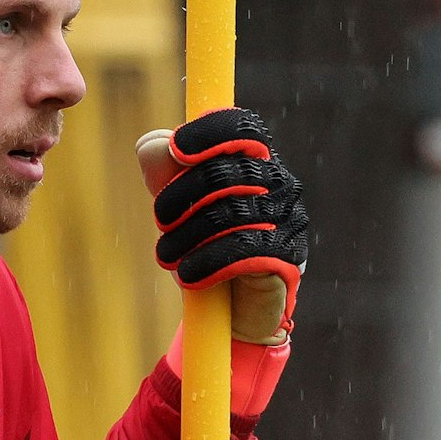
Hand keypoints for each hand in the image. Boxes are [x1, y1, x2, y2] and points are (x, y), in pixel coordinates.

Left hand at [135, 109, 306, 344]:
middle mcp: (278, 184)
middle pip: (223, 172)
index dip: (208, 133)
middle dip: (179, 196)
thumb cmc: (206, 248)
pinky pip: (244, 249)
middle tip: (162, 222)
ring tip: (168, 256)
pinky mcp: (288, 257)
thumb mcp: (178, 208)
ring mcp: (288, 219)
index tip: (176, 149)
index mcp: (253, 161)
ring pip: (230, 213)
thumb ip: (163, 174)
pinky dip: (208, 262)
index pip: (241, 128)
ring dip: (187, 237)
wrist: (233, 311)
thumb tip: (152, 145)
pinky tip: (191, 274)